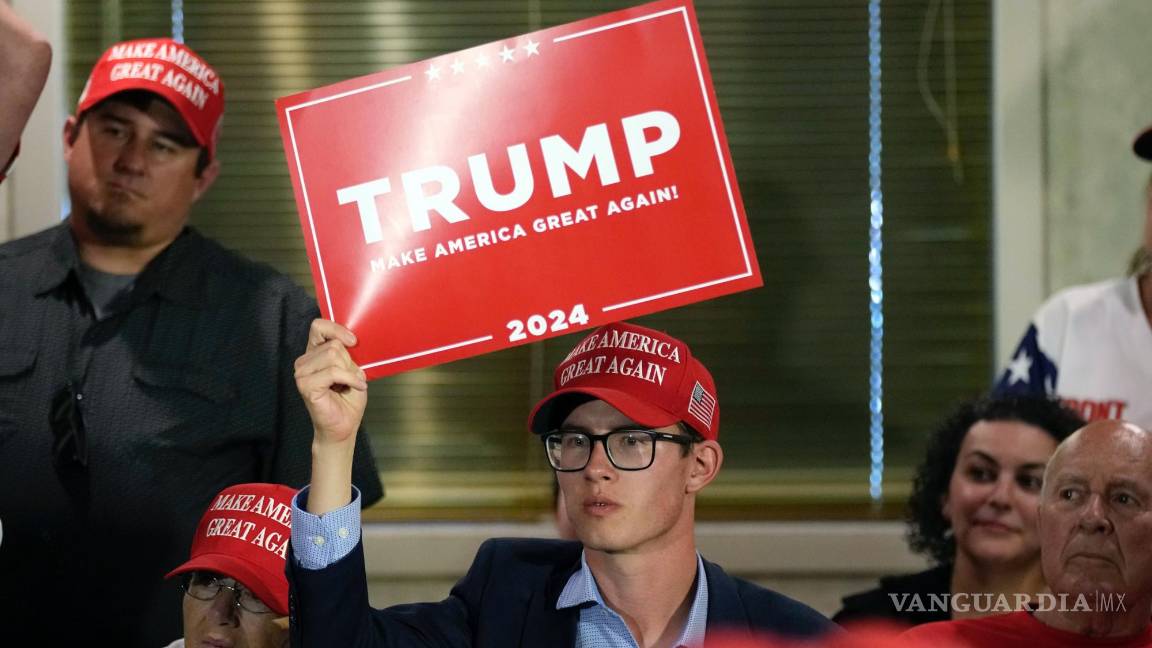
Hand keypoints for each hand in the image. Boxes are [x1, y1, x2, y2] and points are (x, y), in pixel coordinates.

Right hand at [294, 319, 367, 446]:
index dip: (336, 329)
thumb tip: (351, 340)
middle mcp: (305, 361)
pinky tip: (355, 387)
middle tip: (351, 378)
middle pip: (333, 345)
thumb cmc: (348, 400)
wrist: (344, 426)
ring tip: (350, 385)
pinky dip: (350, 379)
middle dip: (350, 362)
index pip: (318, 327)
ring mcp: (302, 373)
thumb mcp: (353, 369)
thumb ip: (348, 353)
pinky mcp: (306, 385)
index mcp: (314, 353)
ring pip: (334, 355)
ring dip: (350, 372)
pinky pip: (334, 371)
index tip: (353, 341)